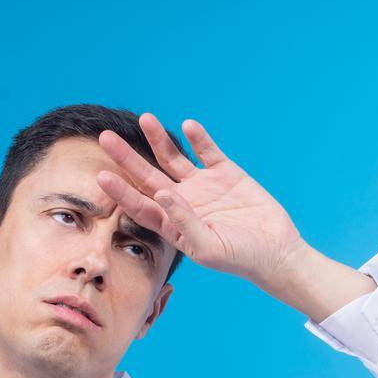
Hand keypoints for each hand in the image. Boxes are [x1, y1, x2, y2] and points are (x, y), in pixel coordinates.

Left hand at [95, 114, 308, 293]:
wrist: (276, 251)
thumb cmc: (239, 259)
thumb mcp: (209, 248)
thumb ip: (184, 222)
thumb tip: (163, 194)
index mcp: (173, 224)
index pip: (139, 205)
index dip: (121, 191)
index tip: (102, 176)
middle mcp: (182, 202)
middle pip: (148, 176)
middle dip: (127, 157)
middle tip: (106, 138)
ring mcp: (203, 186)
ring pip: (174, 158)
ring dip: (158, 140)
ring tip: (145, 118)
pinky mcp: (226, 173)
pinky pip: (208, 151)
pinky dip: (199, 138)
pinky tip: (188, 125)